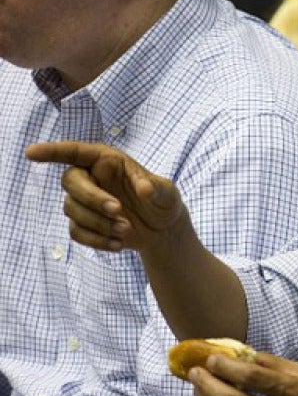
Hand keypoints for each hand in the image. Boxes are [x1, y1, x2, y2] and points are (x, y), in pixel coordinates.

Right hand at [25, 141, 187, 253]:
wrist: (162, 230)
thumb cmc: (164, 202)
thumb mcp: (167, 193)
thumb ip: (157, 188)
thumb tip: (144, 188)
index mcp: (107, 160)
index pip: (75, 152)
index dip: (52, 151)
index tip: (31, 153)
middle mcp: (91, 177)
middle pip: (70, 182)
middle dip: (92, 198)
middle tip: (119, 210)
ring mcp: (84, 201)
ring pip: (72, 209)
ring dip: (99, 222)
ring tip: (127, 229)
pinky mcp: (83, 223)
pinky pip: (77, 232)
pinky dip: (96, 240)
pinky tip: (118, 244)